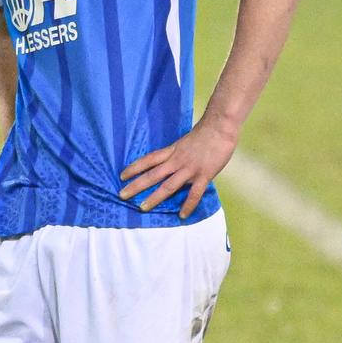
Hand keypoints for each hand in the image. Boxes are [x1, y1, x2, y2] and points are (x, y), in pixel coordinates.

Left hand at [118, 122, 238, 218]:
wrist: (220, 127)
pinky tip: (181, 215)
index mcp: (171, 151)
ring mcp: (189, 169)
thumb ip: (176, 153)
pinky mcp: (204, 175)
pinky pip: (194, 194)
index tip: (121, 176)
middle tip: (122, 195)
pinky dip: (188, 205)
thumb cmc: (205, 133)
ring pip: (168, 186)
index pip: (148, 160)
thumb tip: (169, 162)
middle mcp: (177, 161)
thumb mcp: (183, 142)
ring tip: (142, 207)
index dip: (134, 167)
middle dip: (136, 185)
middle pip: (152, 175)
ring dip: (154, 197)